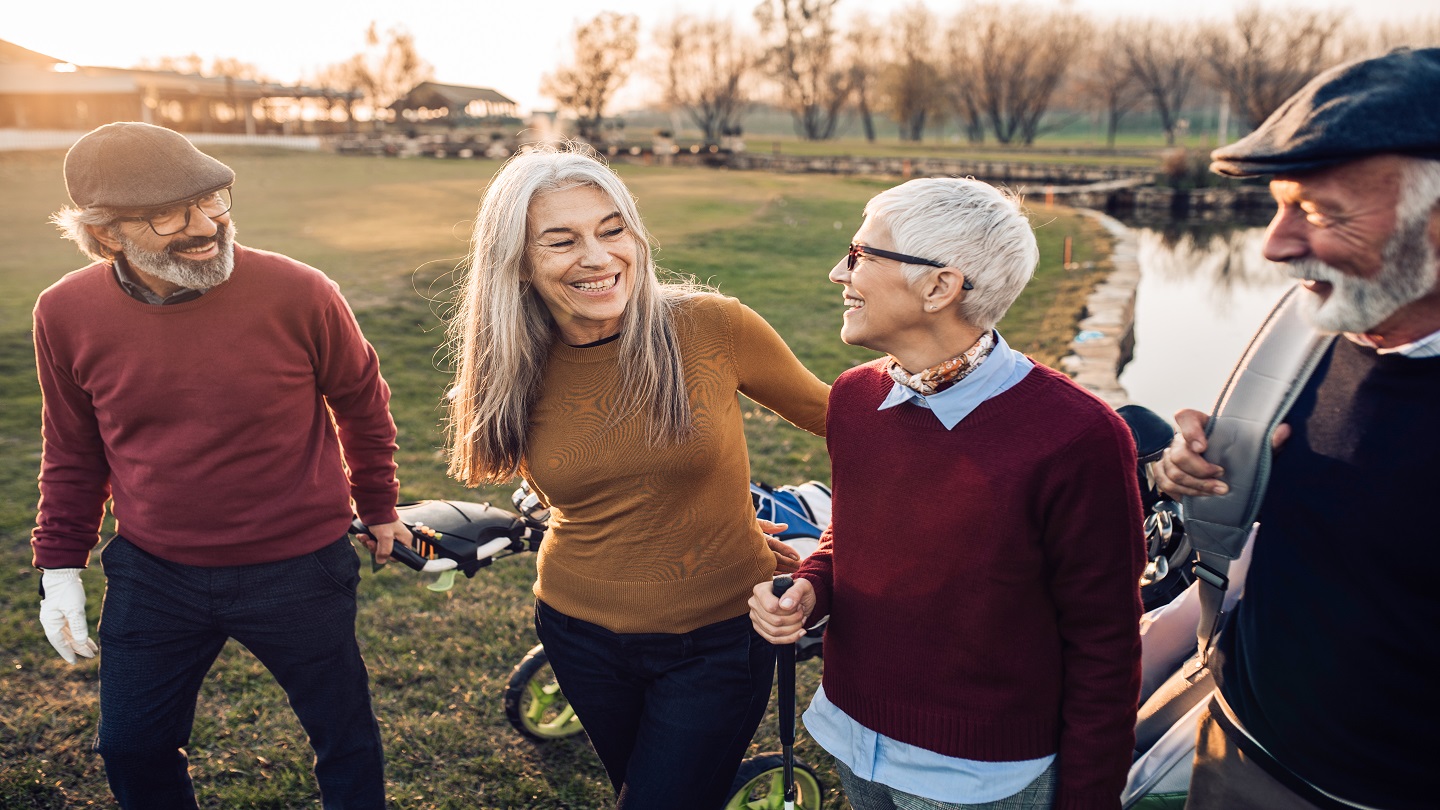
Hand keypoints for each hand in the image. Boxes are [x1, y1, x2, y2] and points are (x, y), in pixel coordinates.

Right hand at [39, 568, 97, 663]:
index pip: (59, 642)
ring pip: (69, 633)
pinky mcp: (63, 611)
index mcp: (50, 622)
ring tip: (93, 649)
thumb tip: (80, 642)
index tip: (75, 662)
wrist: (64, 572)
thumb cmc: (67, 590)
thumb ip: (77, 626)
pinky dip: (79, 632)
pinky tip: (86, 637)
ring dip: (80, 641)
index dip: (67, 652)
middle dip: (78, 647)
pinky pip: (71, 626)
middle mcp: (52, 621)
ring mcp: (57, 616)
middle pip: (66, 638)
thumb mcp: (74, 609)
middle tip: (91, 655)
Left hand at [356, 519, 413, 564]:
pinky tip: (362, 535)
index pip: (399, 556)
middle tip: (370, 542)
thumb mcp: (385, 537)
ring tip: (364, 537)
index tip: (381, 550)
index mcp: (404, 539)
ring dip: (368, 543)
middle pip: (386, 552)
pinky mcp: (379, 532)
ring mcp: (388, 535)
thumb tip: (381, 561)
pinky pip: (372, 541)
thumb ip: (384, 551)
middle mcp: (397, 538)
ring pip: (377, 547)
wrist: (372, 506)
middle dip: (375, 548)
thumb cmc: (382, 520)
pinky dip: (366, 539)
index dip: (388, 556)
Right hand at [749, 577, 814, 643]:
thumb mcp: (803, 586)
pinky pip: (773, 640)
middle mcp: (755, 603)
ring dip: (793, 629)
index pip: (771, 607)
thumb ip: (795, 592)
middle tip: (801, 612)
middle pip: (774, 621)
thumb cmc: (799, 591)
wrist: (799, 601)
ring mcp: (756, 617)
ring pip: (774, 632)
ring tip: (800, 620)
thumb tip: (785, 605)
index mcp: (761, 590)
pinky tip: (799, 631)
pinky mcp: (759, 629)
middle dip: (793, 619)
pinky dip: (790, 638)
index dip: (787, 611)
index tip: (797, 606)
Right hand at [1154, 409, 1291, 498]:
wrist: (1233, 473)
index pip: (1184, 417)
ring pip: (1172, 471)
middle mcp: (1182, 439)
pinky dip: (1181, 492)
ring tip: (1216, 491)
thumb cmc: (1242, 455)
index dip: (1189, 431)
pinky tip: (1198, 495)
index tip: (1203, 446)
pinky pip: (1165, 483)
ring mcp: (1171, 456)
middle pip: (1177, 452)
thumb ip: (1269, 440)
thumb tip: (1284, 430)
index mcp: (1201, 424)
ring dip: (1194, 485)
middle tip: (1220, 476)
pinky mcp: (1166, 473)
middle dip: (1199, 469)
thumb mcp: (1257, 448)